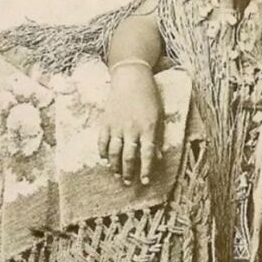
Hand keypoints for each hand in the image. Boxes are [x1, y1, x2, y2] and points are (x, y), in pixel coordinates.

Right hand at [98, 65, 162, 184]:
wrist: (131, 78)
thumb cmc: (149, 97)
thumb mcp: (159, 117)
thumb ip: (158, 138)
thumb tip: (158, 157)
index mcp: (148, 128)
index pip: (147, 155)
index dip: (145, 170)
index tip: (144, 182)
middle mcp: (132, 129)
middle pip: (128, 157)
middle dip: (128, 172)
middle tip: (127, 182)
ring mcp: (117, 126)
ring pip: (114, 152)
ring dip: (114, 166)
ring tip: (116, 175)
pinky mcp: (106, 121)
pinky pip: (102, 141)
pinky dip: (102, 152)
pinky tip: (105, 159)